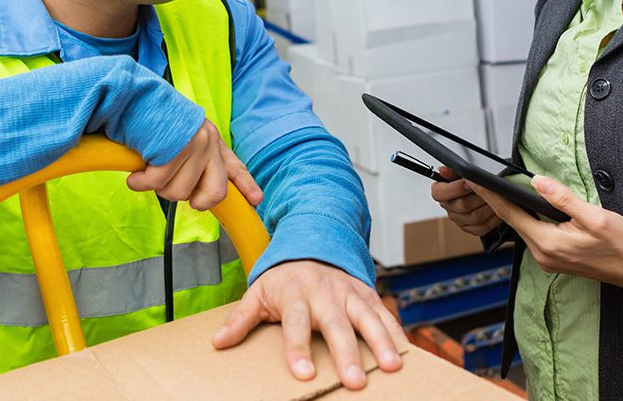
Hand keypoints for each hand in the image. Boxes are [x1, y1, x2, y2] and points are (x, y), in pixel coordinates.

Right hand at [125, 119, 262, 210]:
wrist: (132, 95)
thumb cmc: (150, 121)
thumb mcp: (179, 139)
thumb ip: (192, 162)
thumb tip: (194, 196)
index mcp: (211, 140)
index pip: (234, 167)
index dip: (246, 186)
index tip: (256, 200)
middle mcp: (209, 141)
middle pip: (215, 192)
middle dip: (194, 201)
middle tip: (172, 188)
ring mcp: (195, 143)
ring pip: (181, 192)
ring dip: (159, 188)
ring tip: (148, 170)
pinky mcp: (175, 147)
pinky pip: (158, 182)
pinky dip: (141, 183)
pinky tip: (136, 175)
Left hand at [212, 260, 405, 388]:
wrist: (312, 241)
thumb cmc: (283, 277)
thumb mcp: (258, 292)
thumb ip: (241, 318)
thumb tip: (217, 343)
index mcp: (295, 294)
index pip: (295, 324)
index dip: (298, 348)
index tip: (303, 373)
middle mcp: (324, 292)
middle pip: (336, 325)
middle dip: (347, 353)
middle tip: (355, 381)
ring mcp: (349, 292)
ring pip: (367, 317)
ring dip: (381, 341)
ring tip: (391, 366)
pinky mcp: (367, 293)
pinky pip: (383, 312)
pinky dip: (395, 331)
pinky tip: (405, 351)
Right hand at [431, 166, 502, 235]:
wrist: (481, 191)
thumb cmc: (470, 181)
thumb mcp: (460, 172)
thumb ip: (452, 171)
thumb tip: (443, 170)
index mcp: (441, 193)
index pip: (439, 193)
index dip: (456, 188)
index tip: (469, 181)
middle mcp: (449, 208)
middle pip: (462, 205)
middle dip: (479, 195)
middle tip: (488, 187)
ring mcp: (460, 220)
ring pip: (475, 216)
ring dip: (489, 205)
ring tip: (497, 196)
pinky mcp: (472, 229)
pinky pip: (483, 227)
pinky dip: (493, 218)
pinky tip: (498, 209)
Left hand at [468, 174, 622, 292]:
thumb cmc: (620, 243)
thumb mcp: (594, 216)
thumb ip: (563, 199)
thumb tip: (538, 183)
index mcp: (548, 243)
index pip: (510, 214)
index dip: (489, 195)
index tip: (473, 180)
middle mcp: (543, 255)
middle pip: (512, 221)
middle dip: (495, 201)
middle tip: (478, 179)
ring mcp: (548, 259)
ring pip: (522, 228)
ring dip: (510, 210)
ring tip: (494, 189)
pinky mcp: (555, 259)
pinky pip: (533, 235)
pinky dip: (525, 219)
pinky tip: (522, 207)